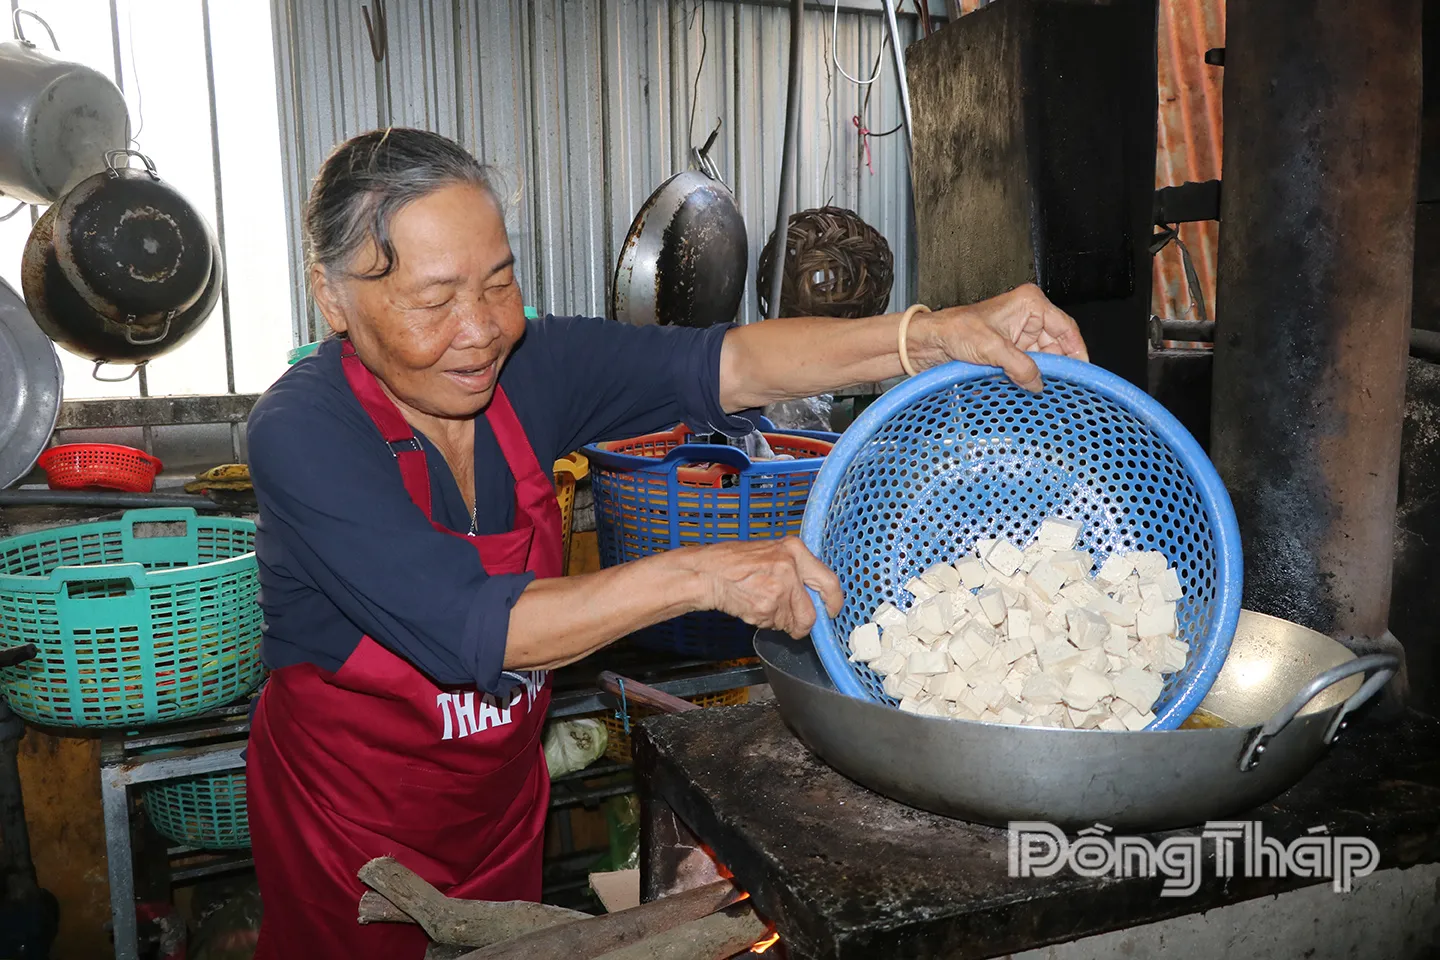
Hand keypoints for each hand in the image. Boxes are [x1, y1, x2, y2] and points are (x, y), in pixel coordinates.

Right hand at [680, 538, 842, 638]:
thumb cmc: (734, 562)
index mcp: (794, 550)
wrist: (708, 572)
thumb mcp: (771, 552)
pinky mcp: (766, 606)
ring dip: (779, 621)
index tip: (832, 611)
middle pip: (810, 612)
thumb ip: (795, 568)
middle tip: (795, 623)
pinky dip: (765, 622)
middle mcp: (791, 568)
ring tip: (761, 603)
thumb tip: (814, 593)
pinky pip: (774, 625)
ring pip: (791, 622)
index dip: (834, 602)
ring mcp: (779, 589)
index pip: (829, 581)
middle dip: (803, 624)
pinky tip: (752, 606)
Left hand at [920, 283, 1088, 391]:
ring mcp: (1019, 336)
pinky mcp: (1009, 352)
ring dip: (1041, 375)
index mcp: (1030, 304)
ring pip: (1043, 360)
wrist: (928, 342)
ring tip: (1045, 392)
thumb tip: (1039, 382)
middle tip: (1062, 389)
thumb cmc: (953, 330)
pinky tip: (1029, 390)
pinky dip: (1029, 378)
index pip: (1066, 329)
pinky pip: (1028, 367)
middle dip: (1057, 367)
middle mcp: (1028, 318)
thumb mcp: (990, 347)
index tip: (1081, 373)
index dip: (1076, 352)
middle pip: (1057, 347)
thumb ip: (1019, 365)